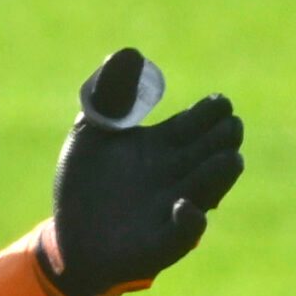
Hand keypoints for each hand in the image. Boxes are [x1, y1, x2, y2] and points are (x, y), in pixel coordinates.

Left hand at [36, 48, 245, 295]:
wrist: (67, 238)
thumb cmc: (84, 184)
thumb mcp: (90, 133)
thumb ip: (109, 96)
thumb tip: (130, 53)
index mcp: (166, 144)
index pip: (201, 121)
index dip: (213, 111)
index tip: (218, 103)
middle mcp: (178, 173)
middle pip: (215, 149)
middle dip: (225, 138)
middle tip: (228, 126)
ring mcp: (175, 207)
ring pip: (211, 186)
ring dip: (220, 173)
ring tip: (228, 159)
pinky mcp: (164, 241)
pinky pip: (187, 232)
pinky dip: (190, 219)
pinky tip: (182, 205)